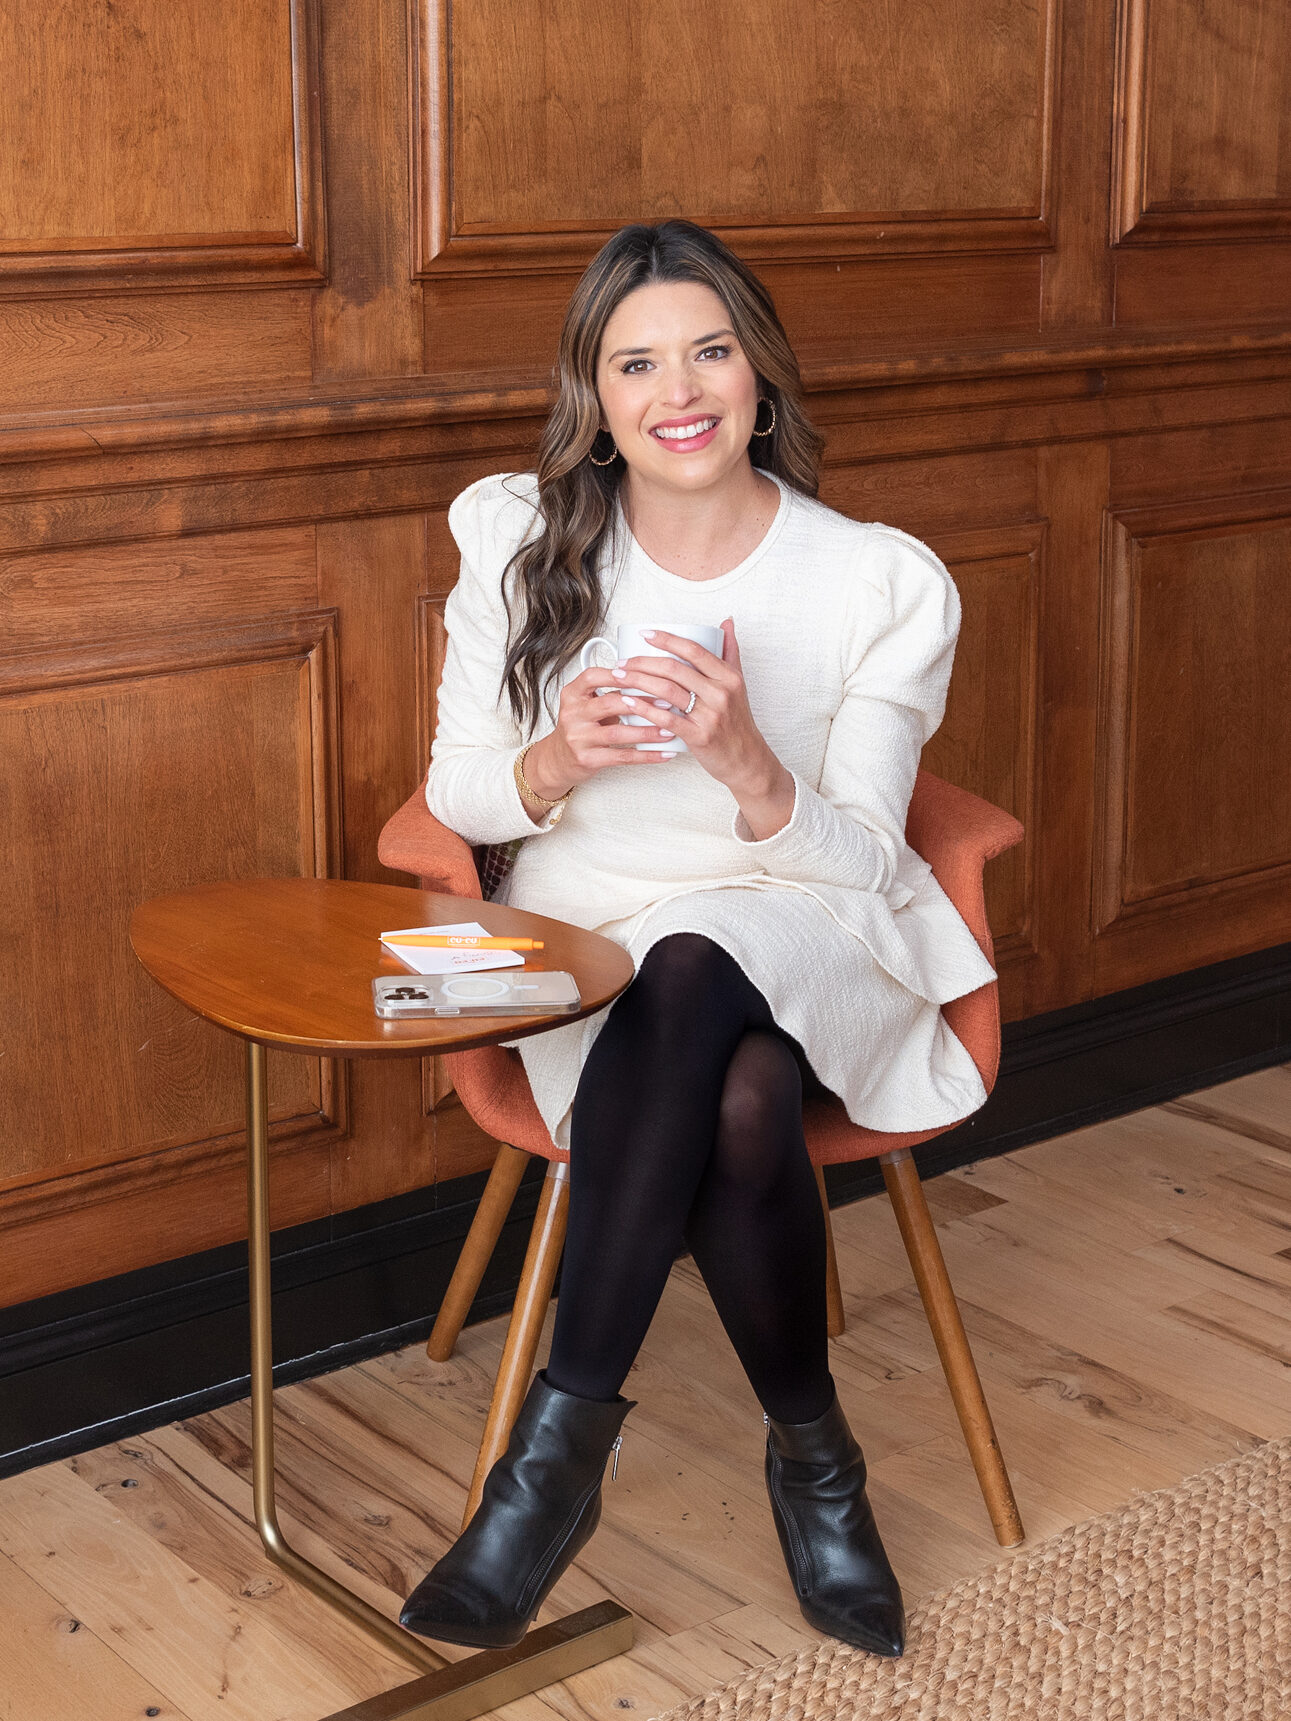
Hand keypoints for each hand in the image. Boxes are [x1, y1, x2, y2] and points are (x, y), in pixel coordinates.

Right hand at [519, 662, 678, 810]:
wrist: (558, 759)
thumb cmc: (580, 728)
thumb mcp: (586, 705)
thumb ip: (609, 692)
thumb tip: (651, 682)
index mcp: (572, 694)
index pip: (593, 677)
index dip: (618, 674)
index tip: (644, 673)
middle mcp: (572, 714)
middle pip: (609, 703)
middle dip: (642, 703)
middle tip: (667, 702)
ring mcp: (578, 738)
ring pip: (617, 732)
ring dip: (647, 732)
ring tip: (669, 729)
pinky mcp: (587, 759)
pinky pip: (621, 757)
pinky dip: (646, 755)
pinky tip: (662, 753)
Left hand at [613, 620, 794, 834]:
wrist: (746, 760)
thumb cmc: (737, 722)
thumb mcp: (738, 684)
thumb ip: (730, 652)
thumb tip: (726, 622)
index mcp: (728, 677)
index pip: (694, 650)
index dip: (667, 640)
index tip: (646, 634)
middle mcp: (721, 693)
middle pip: (675, 669)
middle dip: (643, 662)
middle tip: (623, 662)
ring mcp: (710, 716)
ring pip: (667, 691)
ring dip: (638, 681)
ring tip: (619, 677)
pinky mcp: (699, 736)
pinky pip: (666, 718)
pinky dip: (644, 708)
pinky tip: (628, 701)